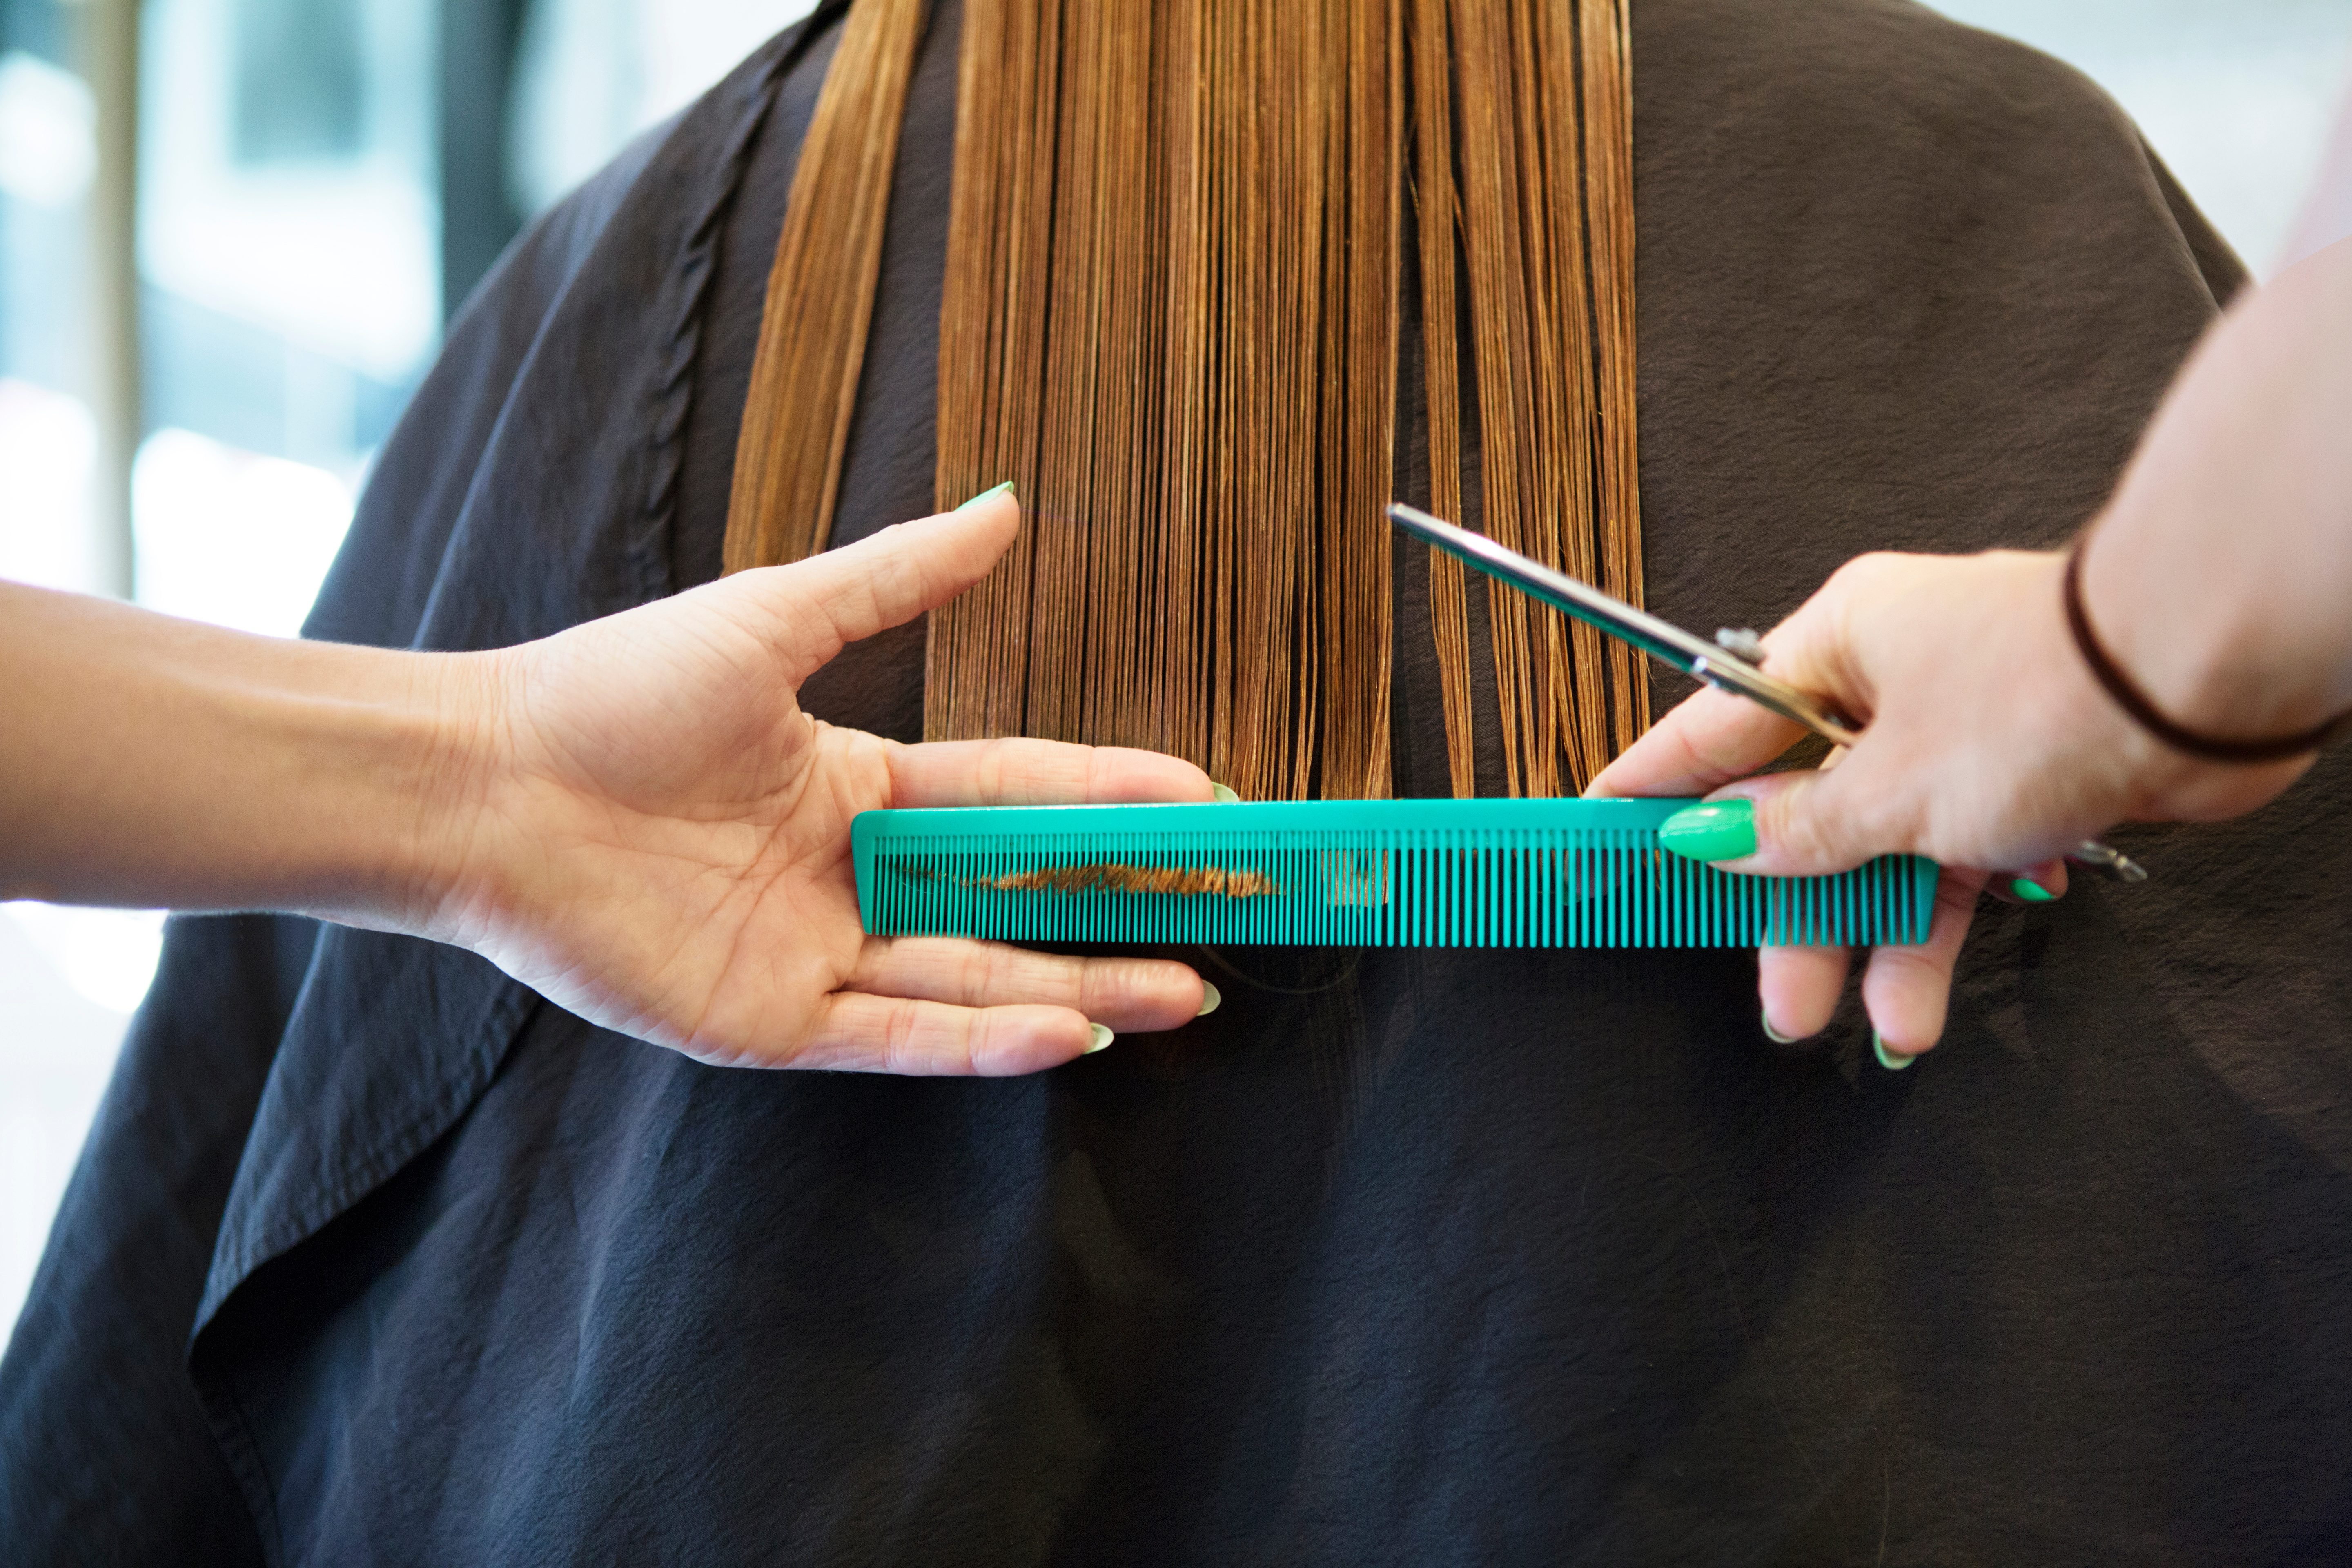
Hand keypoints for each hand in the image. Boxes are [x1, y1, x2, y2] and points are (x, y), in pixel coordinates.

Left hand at [424, 493, 1215, 1073]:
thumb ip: (897, 576)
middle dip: (1131, 905)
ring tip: (1185, 992)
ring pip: (980, 978)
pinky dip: (982, 1037)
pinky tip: (1068, 1030)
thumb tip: (1007, 504)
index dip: (1118, 799)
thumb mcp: (775, 616)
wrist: (487, 778)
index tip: (1212, 803)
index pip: (1023, 795)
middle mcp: (855, 877)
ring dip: (1085, 985)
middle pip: (1021, 897)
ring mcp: (819, 954)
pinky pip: (898, 1035)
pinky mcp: (771, 1021)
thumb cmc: (616, 689)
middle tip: (1236, 909)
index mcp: (864, 787)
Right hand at [1586, 548, 2307, 1060]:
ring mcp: (1957, 733)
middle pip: (1803, 812)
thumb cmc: (2041, 695)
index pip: (1712, 727)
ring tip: (1876, 1023)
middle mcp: (1891, 683)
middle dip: (1794, 914)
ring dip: (1878, 942)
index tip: (1596, 832)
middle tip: (1778, 996)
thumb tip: (1711, 840)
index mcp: (1837, 645)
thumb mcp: (1890, 785)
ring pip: (1884, 851)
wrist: (2200, 688)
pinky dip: (1943, 923)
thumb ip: (1796, 827)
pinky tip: (1927, 990)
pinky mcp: (2021, 779)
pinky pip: (1953, 862)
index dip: (1652, 790)